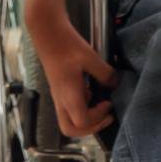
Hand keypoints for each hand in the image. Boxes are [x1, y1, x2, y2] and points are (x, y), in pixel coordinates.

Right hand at [24, 0, 115, 137]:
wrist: (47, 31)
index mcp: (68, 94)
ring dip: (86, 119)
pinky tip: (90, 90)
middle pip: (70, 130)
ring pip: (68, 120)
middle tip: (105, 115)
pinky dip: (81, 107)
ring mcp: (58, 95)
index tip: (108, 102)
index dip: (98, 118)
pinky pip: (69, 108)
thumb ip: (105, 74)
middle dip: (90, 128)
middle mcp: (61, 98)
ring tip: (98, 103)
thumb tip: (114, 84)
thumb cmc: (66, 43)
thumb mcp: (90, 57)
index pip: (82, 122)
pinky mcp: (58, 88)